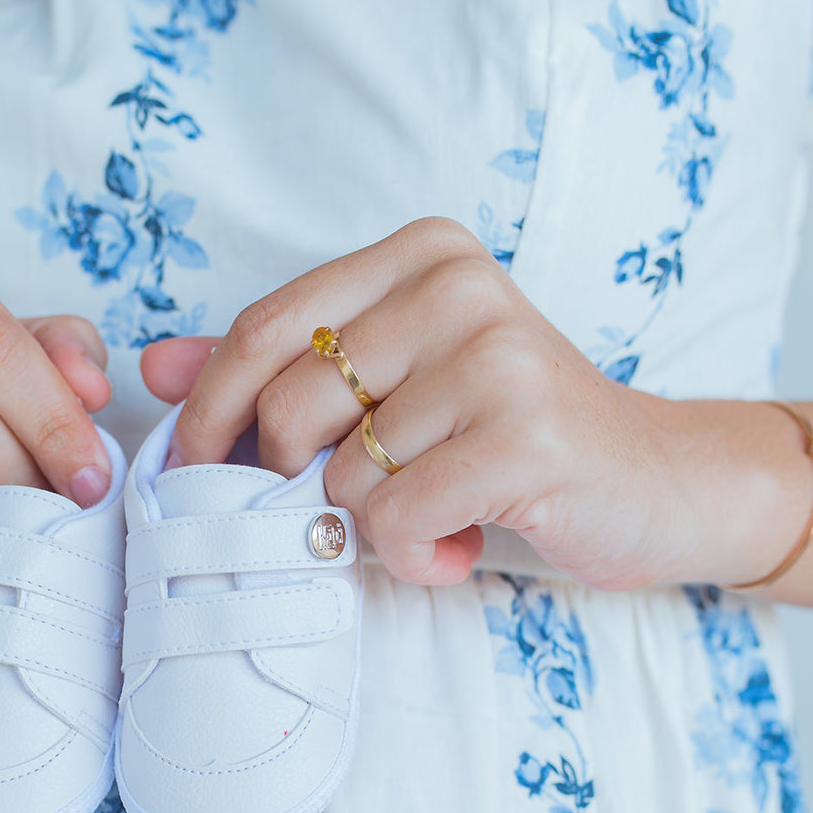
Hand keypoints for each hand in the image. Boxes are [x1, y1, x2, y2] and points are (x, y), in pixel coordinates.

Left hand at [140, 217, 802, 589]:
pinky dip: (410, 555)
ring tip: (429, 517)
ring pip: (344, 473)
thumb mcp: (397, 389)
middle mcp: (458, 287)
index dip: (210, 414)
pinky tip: (453, 546)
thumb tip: (157, 363)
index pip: (264, 329)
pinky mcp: (524, 434)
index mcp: (419, 257)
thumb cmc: (510, 440)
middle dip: (290, 483)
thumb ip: (282, 369)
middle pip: (290, 404)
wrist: (655, 484)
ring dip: (368, 524)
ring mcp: (496, 356)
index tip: (193, 473)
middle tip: (335, 511)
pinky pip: (394, 517)